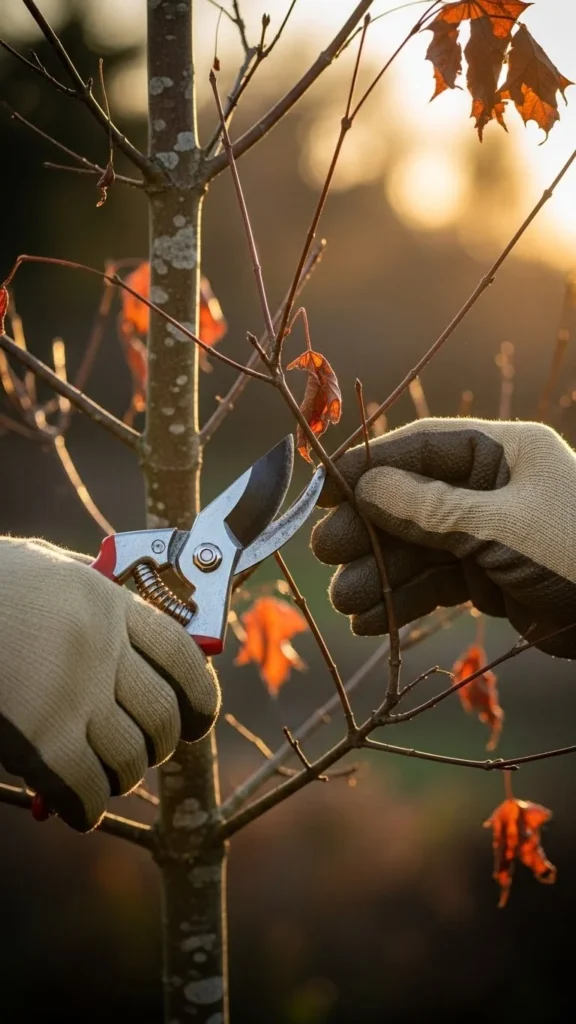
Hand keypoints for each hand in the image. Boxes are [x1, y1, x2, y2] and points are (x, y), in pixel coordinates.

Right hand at [0, 536, 220, 830]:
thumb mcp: (52, 573)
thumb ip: (97, 600)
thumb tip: (140, 637)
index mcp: (109, 604)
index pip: (184, 658)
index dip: (199, 697)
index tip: (196, 719)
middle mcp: (101, 650)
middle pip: (162, 714)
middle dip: (160, 743)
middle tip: (143, 752)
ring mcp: (72, 696)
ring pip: (130, 757)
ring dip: (121, 777)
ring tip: (104, 777)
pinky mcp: (40, 741)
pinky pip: (87, 790)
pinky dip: (86, 808)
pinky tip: (76, 808)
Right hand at [311, 418, 575, 657]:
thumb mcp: (502, 527)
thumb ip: (432, 509)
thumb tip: (366, 485)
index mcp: (503, 452)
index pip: (422, 448)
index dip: (369, 468)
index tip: (323, 493)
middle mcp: (492, 486)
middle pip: (413, 501)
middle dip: (370, 530)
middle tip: (326, 555)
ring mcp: (491, 532)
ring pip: (420, 548)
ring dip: (382, 574)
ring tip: (346, 602)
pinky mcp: (493, 575)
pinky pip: (438, 582)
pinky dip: (406, 600)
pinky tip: (372, 621)